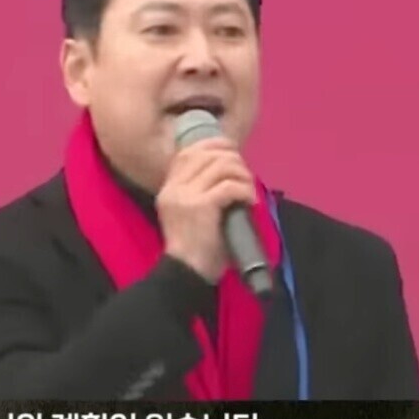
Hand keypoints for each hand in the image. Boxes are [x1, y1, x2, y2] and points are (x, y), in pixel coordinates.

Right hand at [156, 136, 257, 282]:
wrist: (185, 273)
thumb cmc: (193, 249)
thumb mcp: (188, 214)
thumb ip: (198, 192)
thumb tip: (227, 171)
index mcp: (168, 188)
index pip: (188, 152)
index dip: (213, 145)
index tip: (232, 152)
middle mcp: (174, 187)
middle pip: (206, 154)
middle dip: (233, 159)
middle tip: (245, 175)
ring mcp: (186, 195)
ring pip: (221, 166)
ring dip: (242, 174)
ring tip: (249, 189)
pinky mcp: (202, 206)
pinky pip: (229, 186)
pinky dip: (244, 190)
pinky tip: (250, 201)